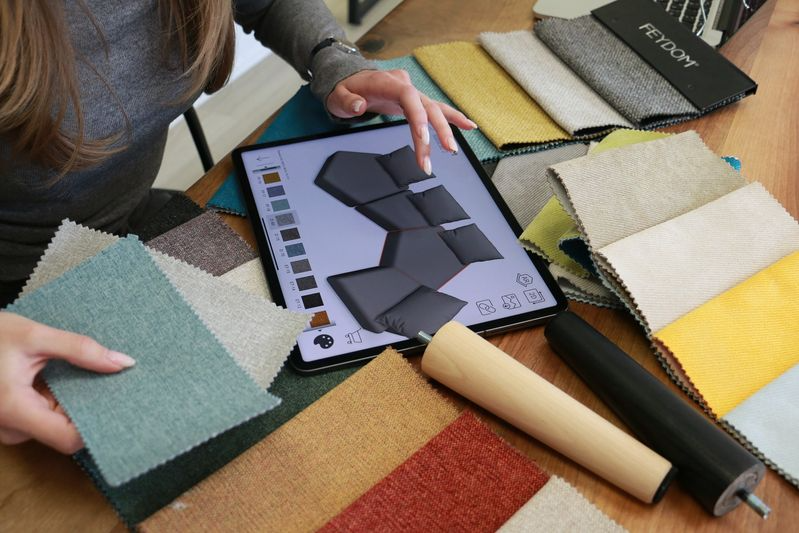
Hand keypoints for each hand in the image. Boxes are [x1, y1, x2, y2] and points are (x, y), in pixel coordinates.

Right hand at [0, 312, 134, 453]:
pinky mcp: (10, 422)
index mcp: (13, 410)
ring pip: (54, 424)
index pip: (68, 439)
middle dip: (86, 407)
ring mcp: (8, 428)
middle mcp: (9, 428)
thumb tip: (124, 363)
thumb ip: (80, 350)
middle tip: (103, 379)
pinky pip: (43, 418)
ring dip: (69, 401)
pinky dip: (56, 400)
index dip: (95, 424)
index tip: (115, 402)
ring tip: (74, 373)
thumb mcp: (34, 336)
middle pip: (64, 431)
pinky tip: (59, 379)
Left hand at [326, 69, 476, 174]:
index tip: (423, 138)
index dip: (419, 116)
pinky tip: (469, 126)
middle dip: (438, 130)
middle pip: (427, 107)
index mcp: (388, 82)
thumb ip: (347, 101)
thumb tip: (358, 105)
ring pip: (435, 110)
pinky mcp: (416, 102)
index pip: (409, 97)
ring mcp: (412, 93)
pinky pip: (436, 109)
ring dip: (447, 130)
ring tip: (455, 148)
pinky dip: (453, 118)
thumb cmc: (346, 89)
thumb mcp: (338, 95)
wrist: (353, 80)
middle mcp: (405, 86)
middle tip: (446, 152)